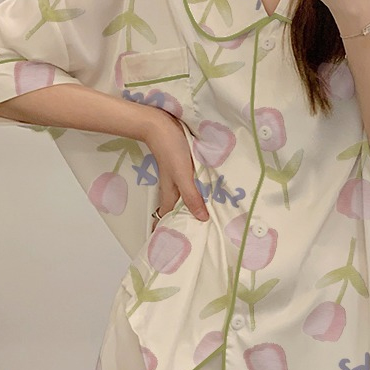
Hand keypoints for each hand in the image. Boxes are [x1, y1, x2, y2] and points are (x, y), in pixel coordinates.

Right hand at [144, 109, 208, 231]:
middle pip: (178, 209)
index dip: (169, 231)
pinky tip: (209, 192)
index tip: (175, 245)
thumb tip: (202, 219)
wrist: (160, 123)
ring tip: (209, 218)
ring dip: (193, 206)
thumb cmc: (170, 149)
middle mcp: (173, 188)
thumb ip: (192, 196)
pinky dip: (198, 191)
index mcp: (170, 193)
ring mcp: (178, 177)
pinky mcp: (184, 167)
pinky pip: (191, 184)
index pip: (167, 218)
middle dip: (184, 221)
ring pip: (185, 197)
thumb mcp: (182, 175)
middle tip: (199, 235)